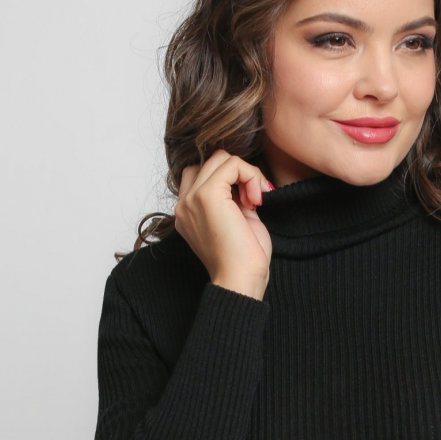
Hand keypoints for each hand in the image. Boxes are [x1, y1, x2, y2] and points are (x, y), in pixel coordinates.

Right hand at [175, 151, 274, 299]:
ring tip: (256, 201)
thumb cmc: (243, 260)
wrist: (240, 281)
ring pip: (221, 158)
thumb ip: (234, 198)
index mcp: (188, 213)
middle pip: (212, 161)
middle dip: (240, 173)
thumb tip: (245, 176)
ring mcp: (192, 198)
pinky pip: (232, 164)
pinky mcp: (207, 195)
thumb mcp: (236, 222)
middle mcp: (184, 204)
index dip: (230, 178)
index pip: (202, 173)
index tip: (249, 202)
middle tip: (255, 200)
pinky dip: (251, 175)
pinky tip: (256, 200)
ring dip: (247, 173)